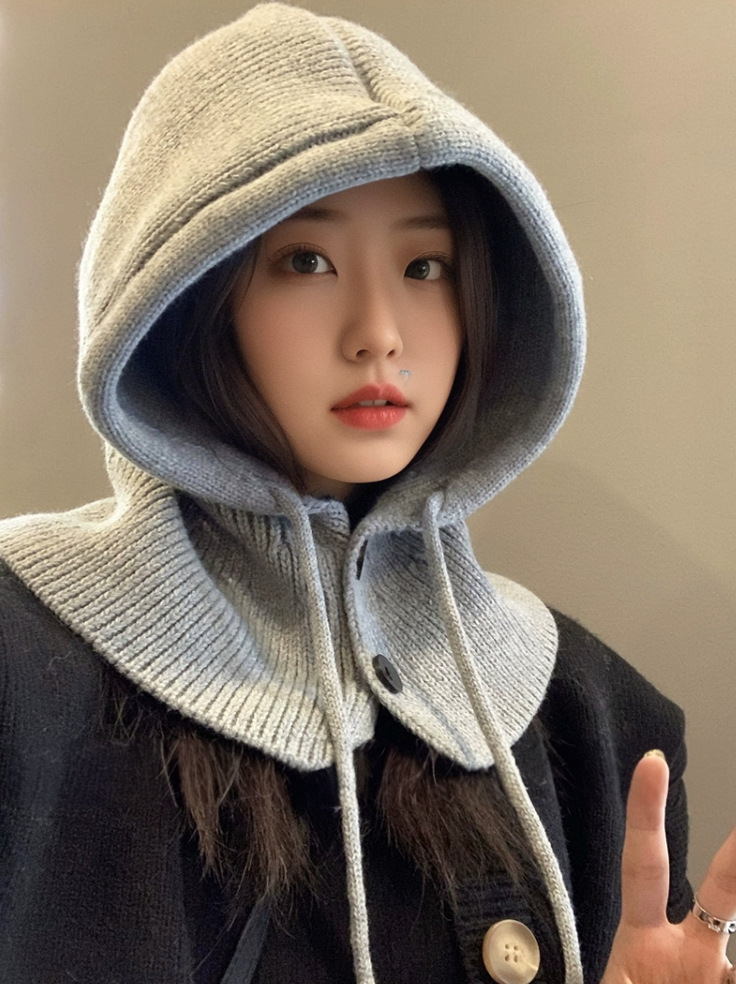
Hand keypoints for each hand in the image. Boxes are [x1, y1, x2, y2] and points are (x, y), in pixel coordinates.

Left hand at [601, 751, 735, 983]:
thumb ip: (621, 974)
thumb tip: (634, 953)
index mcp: (643, 945)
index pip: (645, 865)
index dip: (646, 814)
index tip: (651, 762)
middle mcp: (691, 956)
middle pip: (725, 889)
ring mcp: (715, 974)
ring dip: (731, 958)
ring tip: (720, 964)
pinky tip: (727, 968)